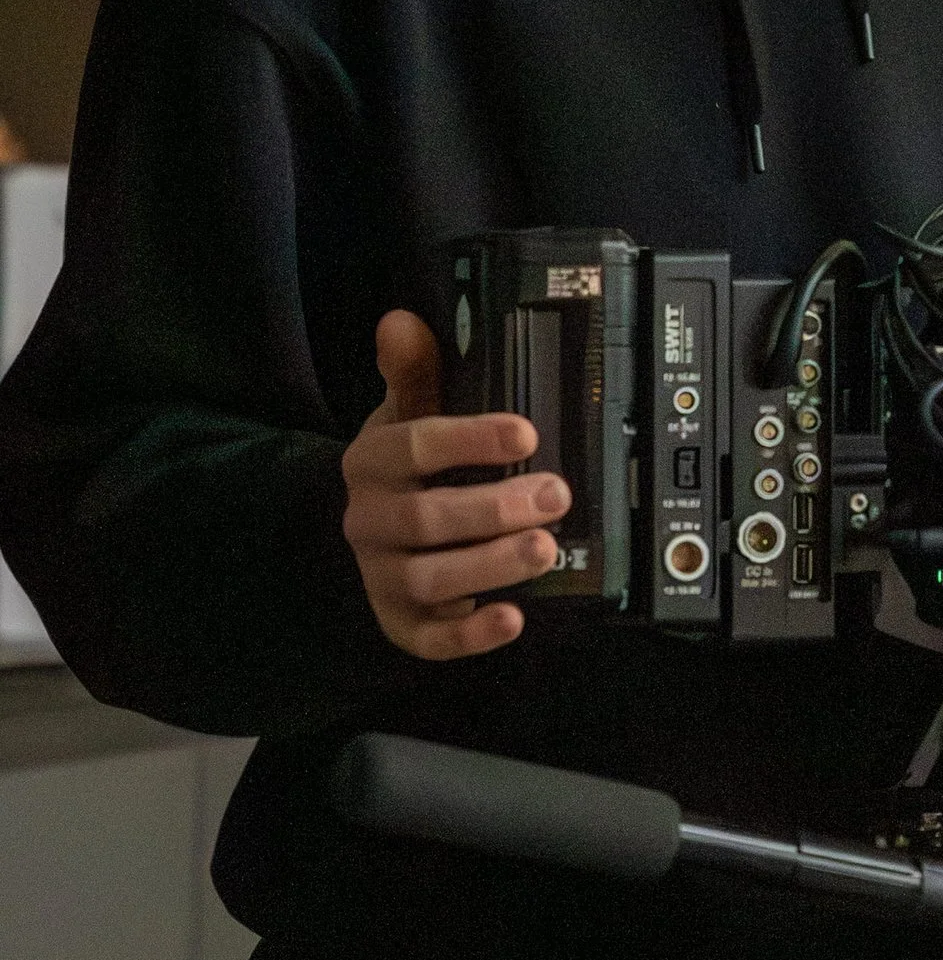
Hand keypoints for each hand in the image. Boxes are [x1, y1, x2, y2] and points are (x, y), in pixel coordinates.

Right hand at [342, 310, 569, 660]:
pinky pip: (428, 638)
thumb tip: (401, 322)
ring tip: (544, 550)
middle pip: (427, 519)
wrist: (372, 528)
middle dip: (495, 509)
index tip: (527, 432)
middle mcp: (370, 521)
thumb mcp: (407, 411)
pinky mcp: (400, 620)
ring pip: (429, 578)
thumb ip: (416, 371)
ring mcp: (382, 575)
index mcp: (372, 461)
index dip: (470, 439)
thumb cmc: (404, 465)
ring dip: (491, 566)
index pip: (414, 446)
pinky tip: (511, 619)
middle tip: (556, 494)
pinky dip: (470, 637)